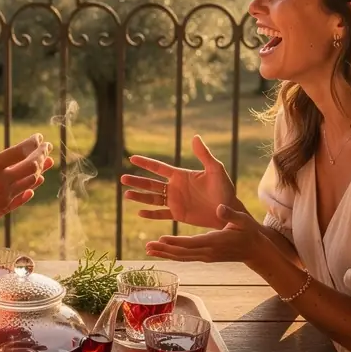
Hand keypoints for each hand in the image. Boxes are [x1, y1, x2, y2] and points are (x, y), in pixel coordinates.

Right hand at [0, 116, 52, 230]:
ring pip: (31, 181)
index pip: (21, 151)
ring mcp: (4, 197)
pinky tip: (35, 183)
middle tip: (46, 147)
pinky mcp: (3, 209)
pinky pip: (23, 197)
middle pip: (32, 166)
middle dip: (42, 155)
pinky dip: (32, 187)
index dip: (33, 143)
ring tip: (46, 161)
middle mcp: (2, 182)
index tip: (38, 137)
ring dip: (40, 170)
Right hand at [120, 135, 236, 229]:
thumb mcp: (215, 170)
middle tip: (122, 178)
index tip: (131, 158)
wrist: (228, 210)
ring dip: (139, 196)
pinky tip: (139, 212)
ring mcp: (175, 201)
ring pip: (152, 198)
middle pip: (151, 183)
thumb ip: (204, 155)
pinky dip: (150, 214)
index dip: (145, 163)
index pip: (158, 168)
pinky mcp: (178, 214)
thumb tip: (195, 137)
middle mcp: (175, 187)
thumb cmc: (225, 189)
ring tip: (126, 194)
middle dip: (137, 181)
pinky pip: (161, 214)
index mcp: (181, 175)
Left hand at [144, 197, 262, 263]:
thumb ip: (230, 215)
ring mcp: (205, 257)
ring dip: (165, 254)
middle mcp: (207, 252)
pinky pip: (185, 257)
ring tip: (148, 250)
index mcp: (215, 241)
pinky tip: (162, 251)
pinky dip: (172, 255)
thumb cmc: (248, 232)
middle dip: (164, 250)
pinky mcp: (204, 257)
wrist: (255, 250)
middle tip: (147, 247)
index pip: (191, 243)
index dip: (175, 242)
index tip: (161, 239)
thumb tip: (219, 208)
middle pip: (182, 253)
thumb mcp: (242, 220)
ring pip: (181, 257)